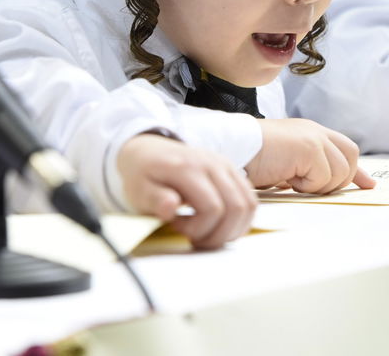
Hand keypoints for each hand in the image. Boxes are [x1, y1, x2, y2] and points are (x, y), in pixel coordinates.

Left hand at [117, 133, 255, 249]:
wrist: (148, 151)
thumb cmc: (143, 174)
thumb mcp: (138, 190)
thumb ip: (154, 200)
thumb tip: (170, 207)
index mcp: (188, 168)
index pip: (212, 208)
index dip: (199, 229)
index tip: (178, 228)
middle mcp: (212, 164)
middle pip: (236, 208)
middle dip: (218, 235)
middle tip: (195, 237)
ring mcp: (225, 166)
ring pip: (248, 205)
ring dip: (232, 229)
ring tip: (207, 232)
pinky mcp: (232, 171)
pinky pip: (250, 200)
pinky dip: (239, 220)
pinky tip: (218, 225)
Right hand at [246, 119, 375, 194]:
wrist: (235, 149)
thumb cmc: (253, 159)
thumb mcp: (287, 164)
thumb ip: (309, 169)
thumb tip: (327, 184)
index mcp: (310, 132)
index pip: (346, 149)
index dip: (357, 171)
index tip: (369, 185)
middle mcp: (315, 131)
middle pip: (350, 157)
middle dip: (339, 180)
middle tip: (310, 187)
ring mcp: (314, 137)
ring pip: (339, 173)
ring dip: (317, 185)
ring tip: (292, 180)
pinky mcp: (309, 148)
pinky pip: (322, 178)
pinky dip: (306, 186)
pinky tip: (286, 178)